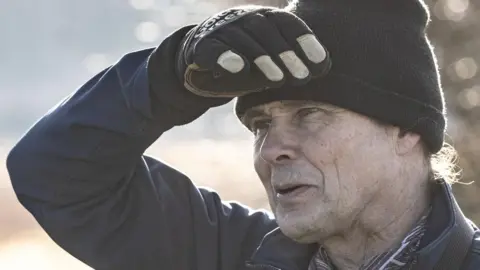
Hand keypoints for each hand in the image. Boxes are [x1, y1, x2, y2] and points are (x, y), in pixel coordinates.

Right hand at [176, 6, 330, 97]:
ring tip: (277, 79)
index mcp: (264, 18)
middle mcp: (242, 19)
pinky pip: (212, 50)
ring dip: (261, 58)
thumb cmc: (244, 62)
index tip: (320, 63)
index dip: (305, 41)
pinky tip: (238, 68)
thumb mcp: (270, 60)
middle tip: (302, 77)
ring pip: (242, 38)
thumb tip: (324, 66)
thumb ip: (292, 61)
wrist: (200, 62)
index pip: (287, 23)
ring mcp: (220, 31)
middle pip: (266, 30)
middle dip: (286, 54)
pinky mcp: (200, 47)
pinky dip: (225, 57)